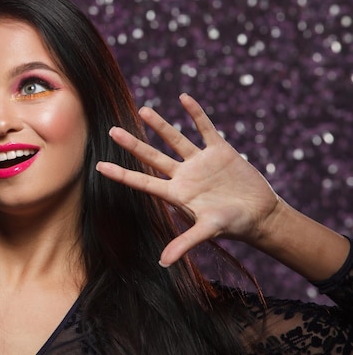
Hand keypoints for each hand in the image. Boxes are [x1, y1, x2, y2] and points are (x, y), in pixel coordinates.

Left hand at [96, 94, 280, 266]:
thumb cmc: (234, 225)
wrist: (262, 215)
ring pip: (175, 139)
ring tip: (144, 110)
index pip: (142, 182)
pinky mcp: (220, 151)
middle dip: (133, 144)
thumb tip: (163, 263)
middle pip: (152, 157)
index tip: (98, 166)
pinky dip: (196, 113)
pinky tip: (184, 97)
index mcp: (176, 193)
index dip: (121, 174)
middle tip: (112, 130)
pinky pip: (205, 128)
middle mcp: (184, 175)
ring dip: (160, 125)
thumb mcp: (208, 231)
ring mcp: (200, 162)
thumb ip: (185, 243)